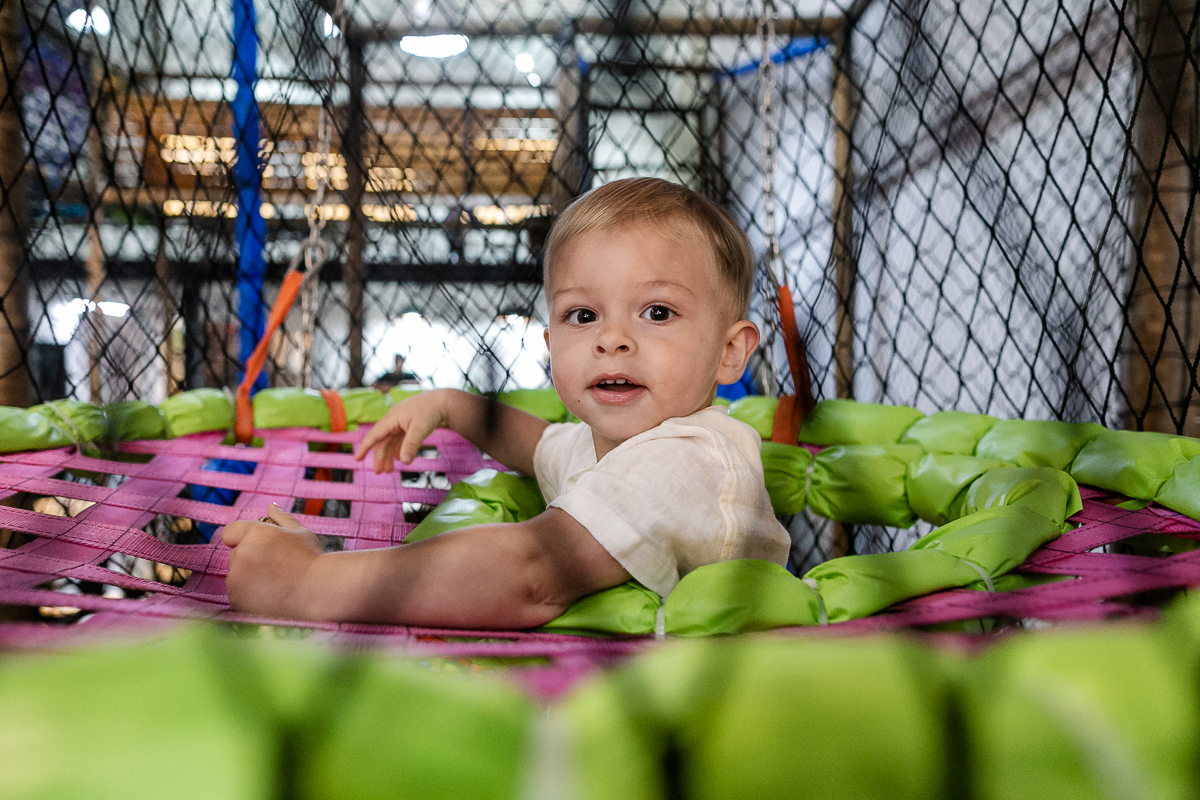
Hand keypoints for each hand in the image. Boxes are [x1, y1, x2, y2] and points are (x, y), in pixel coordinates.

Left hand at [222, 504, 322, 618]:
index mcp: (256, 533)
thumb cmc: (312, 560)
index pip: (229, 532)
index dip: (241, 539)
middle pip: (235, 555)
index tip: (258, 549)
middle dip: (250, 560)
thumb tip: (271, 506)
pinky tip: (270, 595)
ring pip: (235, 575)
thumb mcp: (301, 533)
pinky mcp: (237, 597)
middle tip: (277, 569)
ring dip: (249, 578)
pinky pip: (237, 593)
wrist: (318, 591)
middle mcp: (243, 553)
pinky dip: (248, 595)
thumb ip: (282, 518)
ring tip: (275, 583)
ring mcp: (237, 576)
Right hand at [354, 389, 448, 472]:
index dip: (365, 448)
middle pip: (382, 441)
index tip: (357, 459)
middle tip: (379, 472)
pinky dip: (397, 449)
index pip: (374, 435)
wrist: (443, 401)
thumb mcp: (420, 429)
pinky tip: (398, 458)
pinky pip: (398, 439)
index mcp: (391, 419)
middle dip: (380, 456)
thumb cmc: (430, 412)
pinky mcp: (408, 425)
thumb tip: (403, 463)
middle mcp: (393, 420)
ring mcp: (400, 423)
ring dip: (388, 455)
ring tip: (388, 470)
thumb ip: (411, 445)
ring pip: (390, 441)